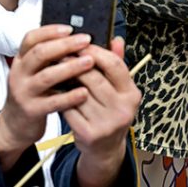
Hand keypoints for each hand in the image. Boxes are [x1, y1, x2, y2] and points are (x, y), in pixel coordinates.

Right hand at [0, 26, 93, 169]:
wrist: (16, 123)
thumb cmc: (34, 92)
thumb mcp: (35, 71)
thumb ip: (51, 57)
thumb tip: (77, 39)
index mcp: (21, 60)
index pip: (31, 38)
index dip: (50, 31)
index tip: (70, 28)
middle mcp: (19, 73)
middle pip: (40, 53)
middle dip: (65, 45)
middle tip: (86, 40)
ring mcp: (23, 92)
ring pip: (47, 76)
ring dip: (70, 67)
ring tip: (90, 62)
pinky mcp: (31, 111)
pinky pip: (52, 102)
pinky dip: (70, 97)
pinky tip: (85, 92)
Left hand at [69, 38, 140, 186]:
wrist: (105, 149)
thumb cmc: (110, 112)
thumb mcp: (119, 90)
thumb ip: (116, 64)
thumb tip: (116, 39)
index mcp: (132, 94)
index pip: (115, 65)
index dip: (96, 51)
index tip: (81, 44)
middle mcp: (123, 109)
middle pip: (94, 77)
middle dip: (75, 63)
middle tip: (61, 54)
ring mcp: (106, 123)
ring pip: (79, 92)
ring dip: (65, 79)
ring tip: (56, 69)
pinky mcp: (89, 133)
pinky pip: (69, 108)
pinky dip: (61, 98)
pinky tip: (56, 91)